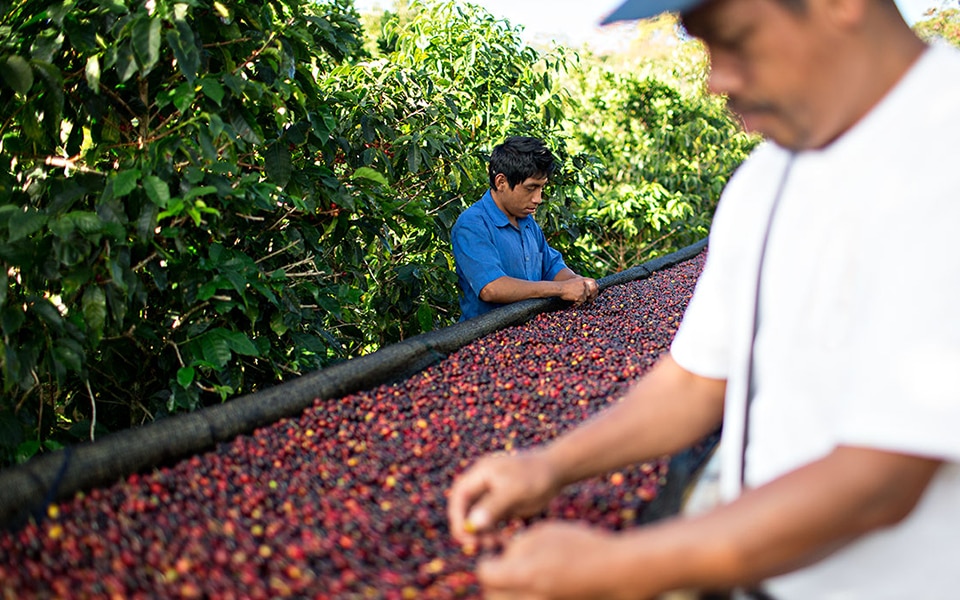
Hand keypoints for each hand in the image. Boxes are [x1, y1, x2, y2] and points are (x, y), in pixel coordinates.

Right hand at [447, 450, 560, 547]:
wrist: (556, 471)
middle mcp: (481, 485)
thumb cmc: (535, 475)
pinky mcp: (501, 507)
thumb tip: (472, 524)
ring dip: (481, 534)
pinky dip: (493, 534)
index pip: (459, 497)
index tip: (465, 535)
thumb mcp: (514, 490)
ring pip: (477, 519)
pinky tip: (503, 542)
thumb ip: (493, 506)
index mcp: (480, 474)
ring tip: (495, 544)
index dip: (458, 516)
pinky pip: (490, 524)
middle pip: (465, 509)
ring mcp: (491, 496)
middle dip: (468, 529)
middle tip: (477, 546)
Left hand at [477, 521, 627, 599]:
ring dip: (506, 592)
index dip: (486, 562)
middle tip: (502, 569)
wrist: (618, 573)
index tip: (493, 556)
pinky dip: (525, 595)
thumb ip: (515, 547)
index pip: (485, 574)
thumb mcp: (544, 534)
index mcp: (526, 575)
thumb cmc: (582, 546)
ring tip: (521, 577)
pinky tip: (535, 585)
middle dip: (493, 582)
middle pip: (492, 596)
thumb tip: (498, 558)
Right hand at [558, 277, 598, 304]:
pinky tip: (572, 298)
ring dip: (580, 299)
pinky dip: (577, 302)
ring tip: (573, 296)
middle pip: (588, 294)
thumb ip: (582, 282)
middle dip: (585, 296)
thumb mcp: (575, 280)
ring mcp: (582, 291)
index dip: (593, 292)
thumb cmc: (565, 285)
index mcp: (583, 281)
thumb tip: (587, 287)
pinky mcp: (580, 297)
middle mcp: (584, 286)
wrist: (560, 288)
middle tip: (580, 297)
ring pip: (584, 298)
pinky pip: (581, 302)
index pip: (593, 287)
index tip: (591, 295)